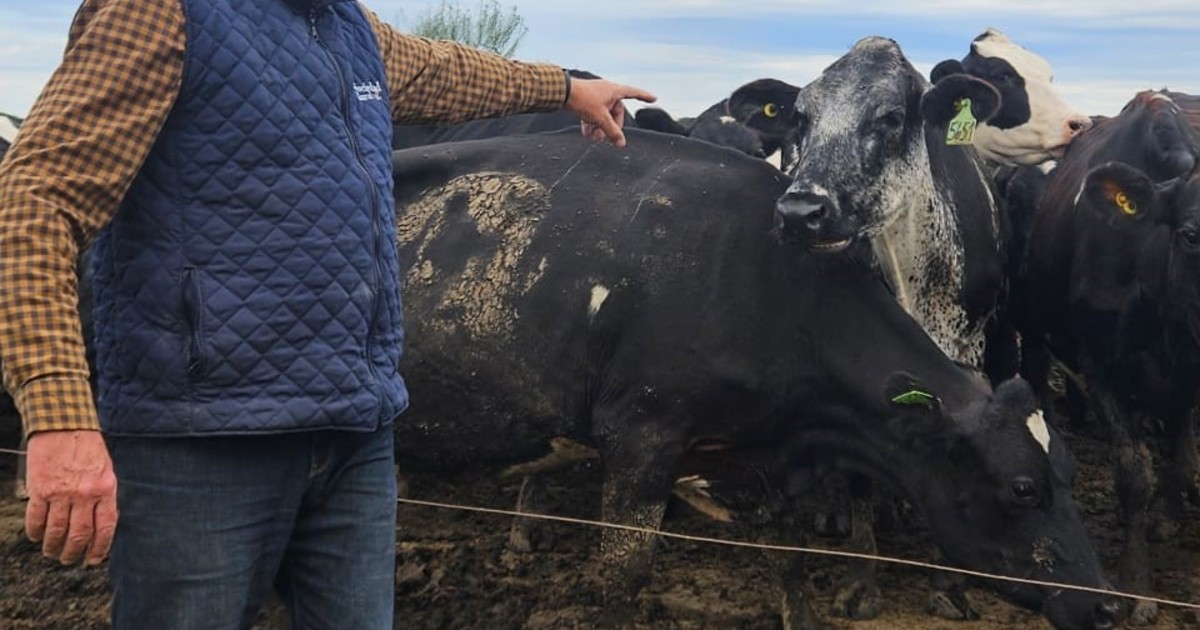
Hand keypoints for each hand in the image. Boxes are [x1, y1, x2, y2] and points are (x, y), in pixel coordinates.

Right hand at [24, 430, 117, 565]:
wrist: (63, 425)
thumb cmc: (87, 447)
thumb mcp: (106, 470)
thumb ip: (104, 495)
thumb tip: (102, 524)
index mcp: (105, 489)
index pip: (105, 528)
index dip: (99, 548)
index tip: (93, 559)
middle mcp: (84, 494)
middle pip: (79, 535)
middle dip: (73, 552)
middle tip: (68, 559)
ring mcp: (61, 493)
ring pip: (56, 531)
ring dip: (53, 546)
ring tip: (51, 552)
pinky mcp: (40, 489)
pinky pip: (36, 519)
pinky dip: (35, 532)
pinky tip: (36, 536)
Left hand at [566, 78, 655, 147]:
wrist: (561, 91)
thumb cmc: (583, 99)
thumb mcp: (600, 118)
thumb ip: (611, 132)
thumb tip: (621, 144)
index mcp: (615, 91)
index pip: (634, 93)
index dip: (644, 96)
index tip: (654, 98)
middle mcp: (607, 92)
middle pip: (616, 113)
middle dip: (610, 127)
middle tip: (603, 139)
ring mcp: (596, 96)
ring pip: (603, 115)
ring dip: (599, 128)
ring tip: (592, 138)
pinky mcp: (586, 100)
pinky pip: (593, 114)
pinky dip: (591, 123)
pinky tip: (586, 133)